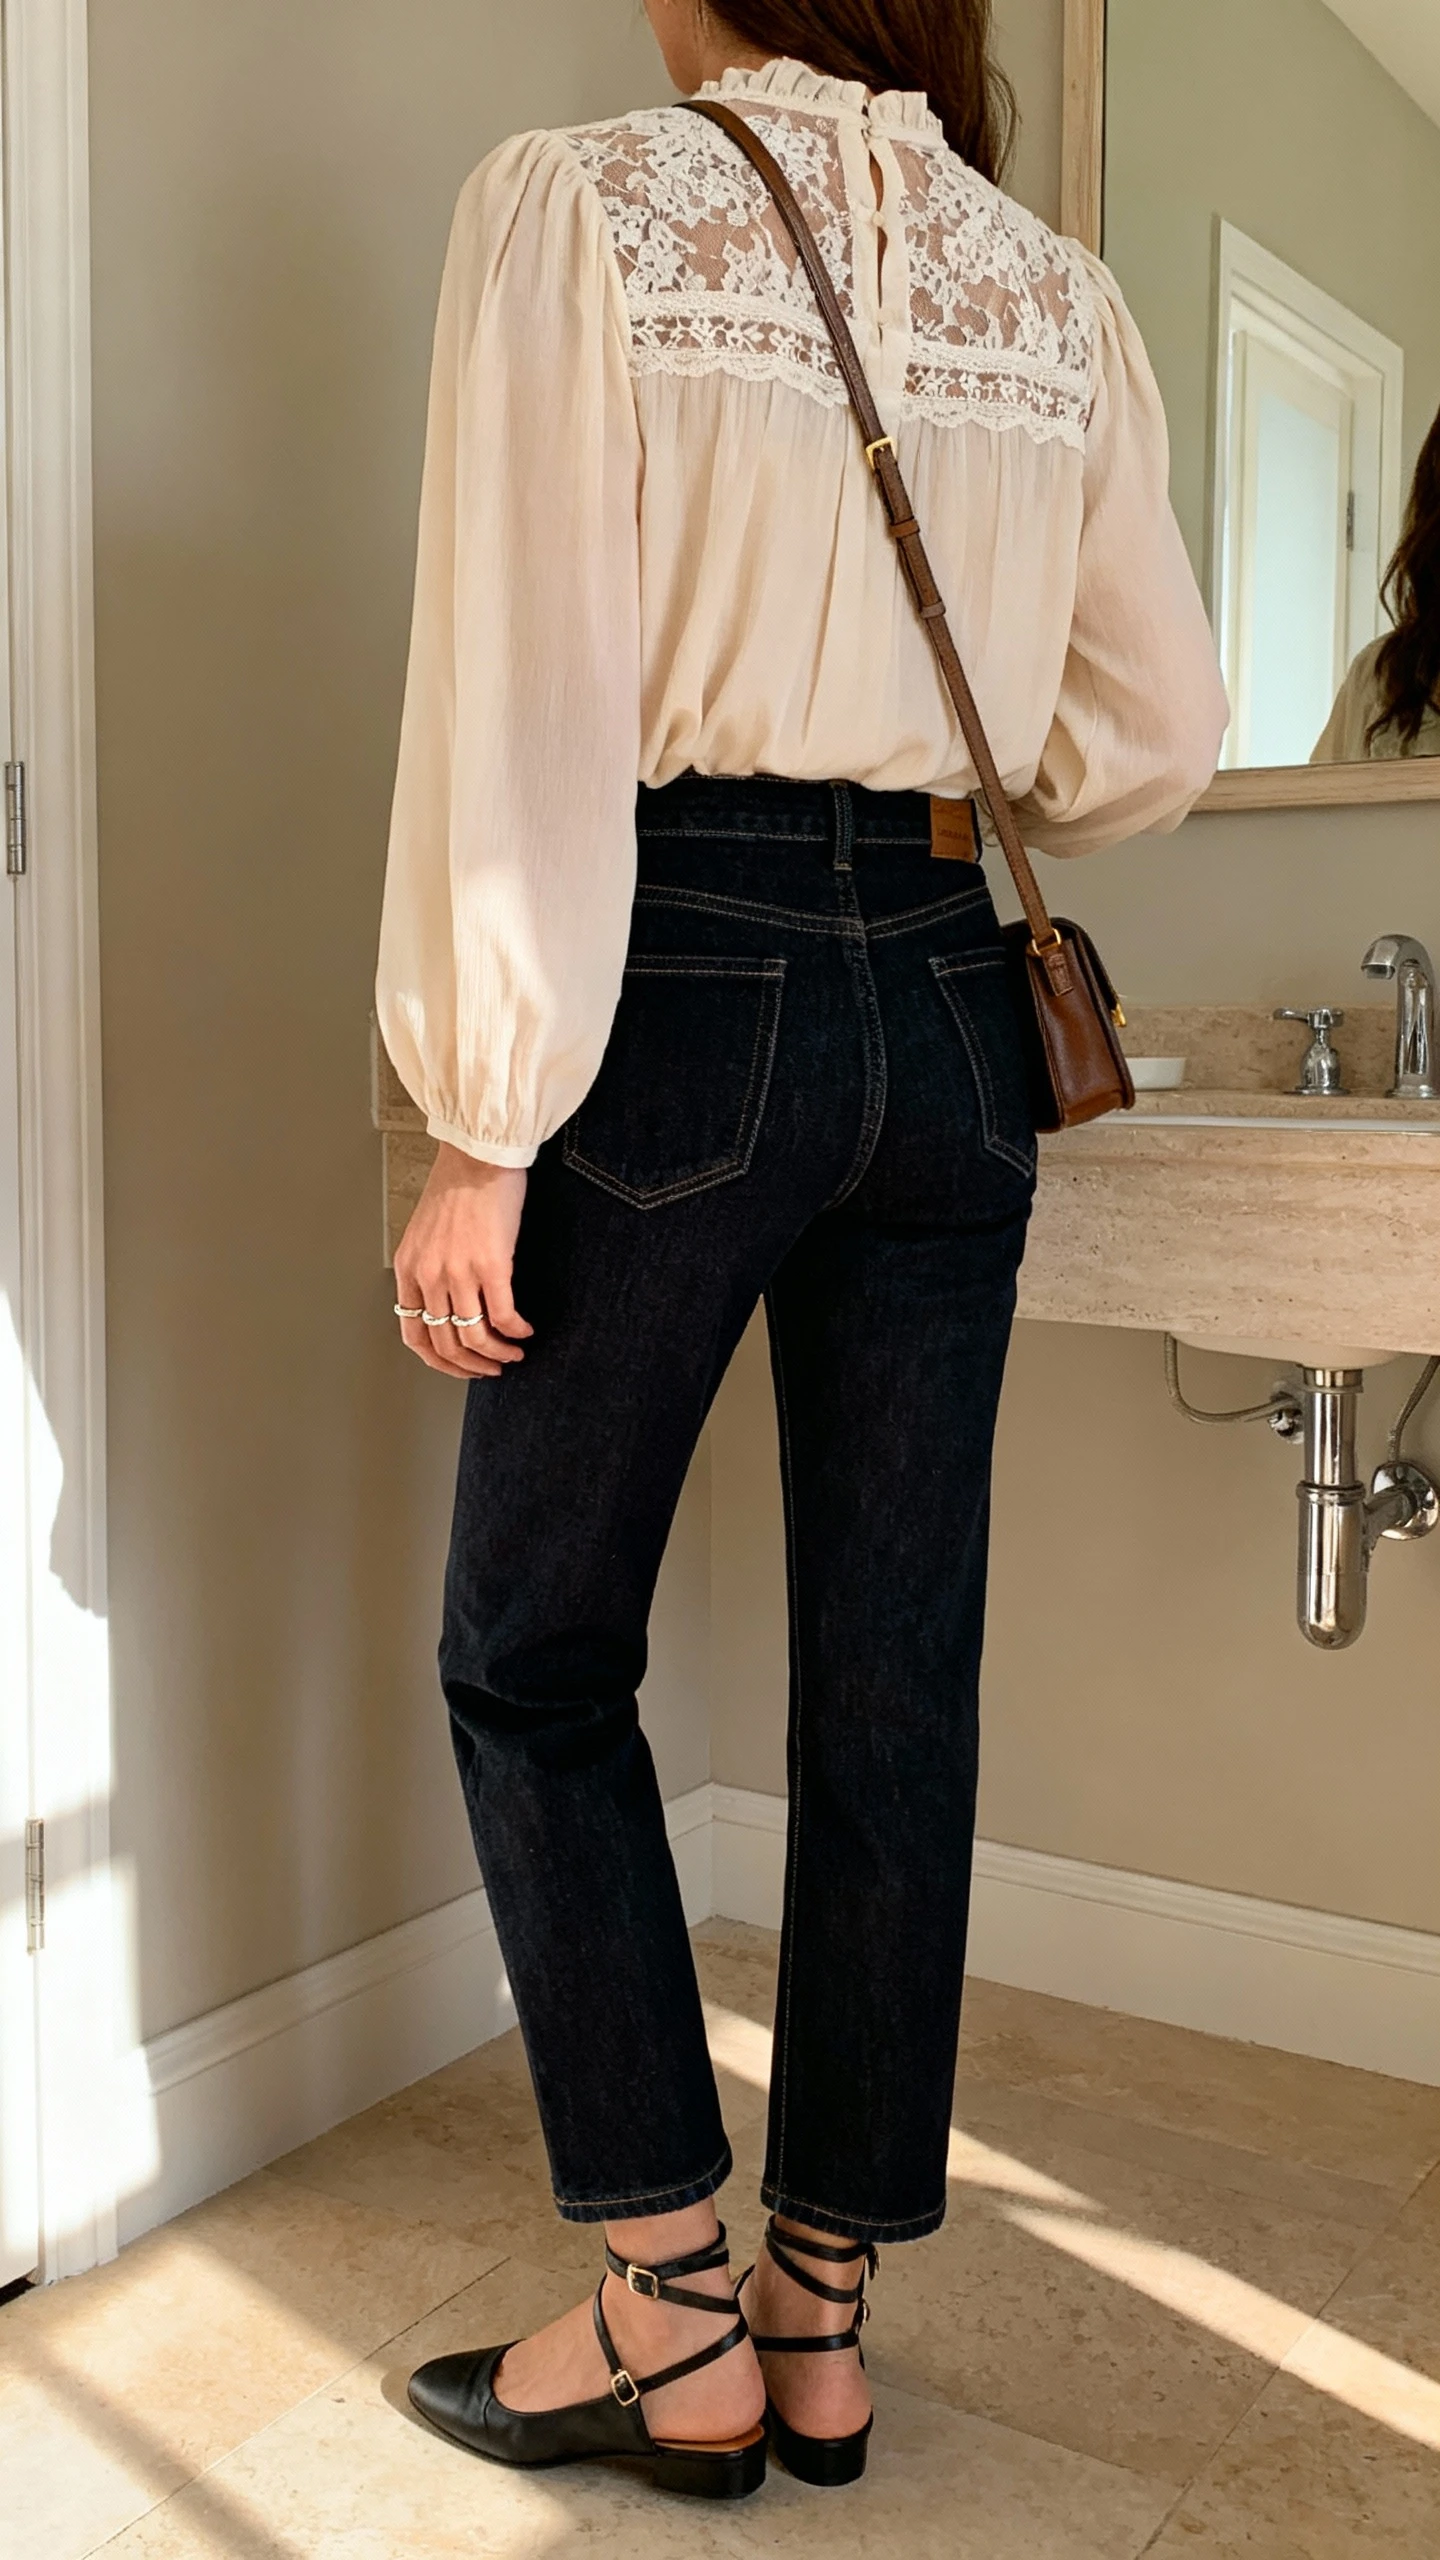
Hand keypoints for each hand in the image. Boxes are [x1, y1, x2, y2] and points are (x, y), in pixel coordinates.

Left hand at [393, 1145, 533, 1380]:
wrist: (478, 1156)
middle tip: (493, 1367)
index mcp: (408, 1269)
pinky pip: (503, 1315)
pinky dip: (516, 1331)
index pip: (415, 1335)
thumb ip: (428, 1269)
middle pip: (447, 1343)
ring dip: (498, 1352)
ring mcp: (459, 1272)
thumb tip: (448, 1303)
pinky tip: (526, 1329)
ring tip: (514, 1352)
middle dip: (473, 1365)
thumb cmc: (457, 1186)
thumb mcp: (425, 1234)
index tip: (461, 1366)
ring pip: (476, 1336)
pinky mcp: (492, 1265)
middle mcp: (429, 1275)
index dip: (439, 1361)